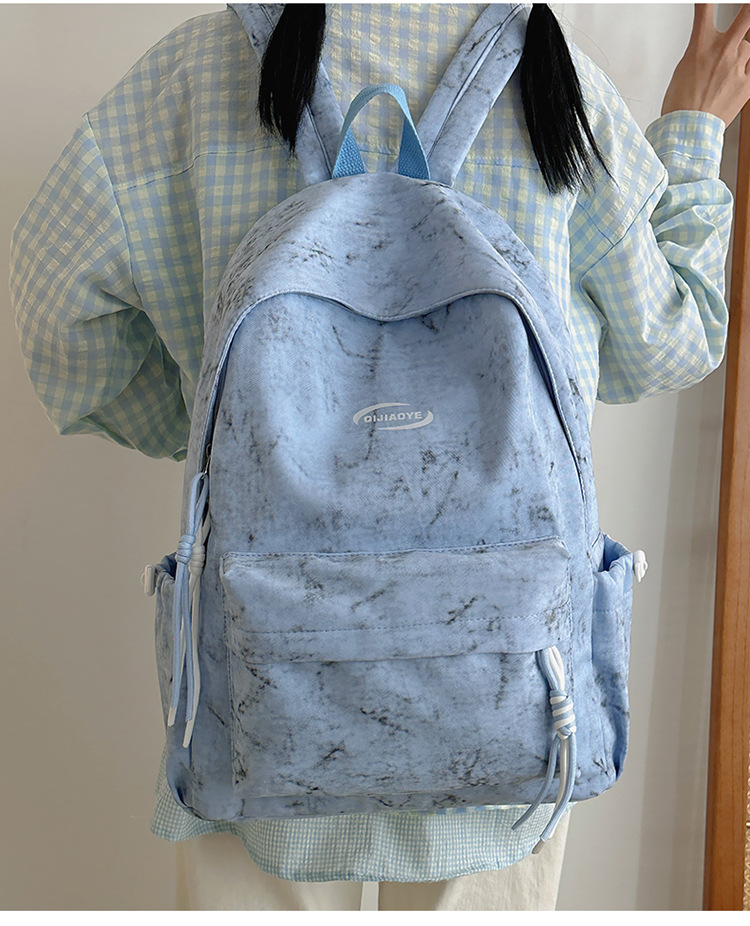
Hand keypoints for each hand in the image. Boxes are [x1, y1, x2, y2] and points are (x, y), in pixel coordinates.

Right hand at [661, 3, 749, 126]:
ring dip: (742, 56)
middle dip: (746, 9)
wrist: (688, 131)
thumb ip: (700, 54)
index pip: (704, 8)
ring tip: (729, 72)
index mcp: (701, 45)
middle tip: (745, 9)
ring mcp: (738, 66)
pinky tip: (741, 76)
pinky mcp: (748, 84)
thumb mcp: (682, 71)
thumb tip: (708, 51)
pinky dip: (748, 72)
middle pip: (745, 15)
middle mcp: (722, 51)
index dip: (705, 1)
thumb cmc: (680, 106)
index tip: (707, 1)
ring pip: (749, 48)